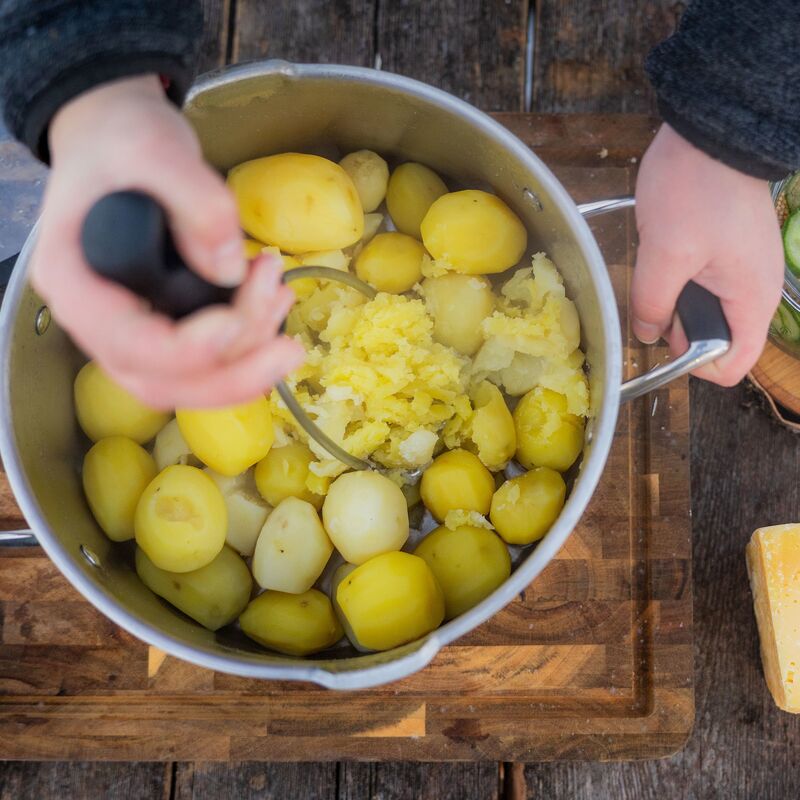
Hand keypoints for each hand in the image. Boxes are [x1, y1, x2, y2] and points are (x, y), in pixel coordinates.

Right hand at [31, 74, 303, 408]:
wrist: (119, 138)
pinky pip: (206, 359)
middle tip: (288, 348)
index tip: (235, 321)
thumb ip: (194, 201)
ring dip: (248, 356)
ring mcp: (132, 328)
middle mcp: (98, 320)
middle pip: (161, 381)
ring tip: (281, 293)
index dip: (186, 349)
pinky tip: (275, 298)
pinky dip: (249, 342)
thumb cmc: (122, 139)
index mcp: (74, 281)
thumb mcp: (155, 149)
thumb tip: (229, 269)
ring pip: (189, 379)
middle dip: (233, 374)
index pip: (127, 343)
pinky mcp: (166, 324)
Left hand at [632, 123, 783, 385]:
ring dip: (674, 301)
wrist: (712, 131)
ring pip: (703, 310)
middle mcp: (753, 291)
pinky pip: (700, 284)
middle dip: (680, 328)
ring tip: (659, 267)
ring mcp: (741, 270)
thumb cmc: (697, 189)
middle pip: (715, 338)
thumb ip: (652, 303)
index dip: (696, 365)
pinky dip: (677, 279)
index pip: (734, 364)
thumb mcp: (664, 254)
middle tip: (657, 294)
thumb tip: (646, 334)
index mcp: (752, 300)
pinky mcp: (726, 252)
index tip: (667, 337)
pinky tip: (664, 254)